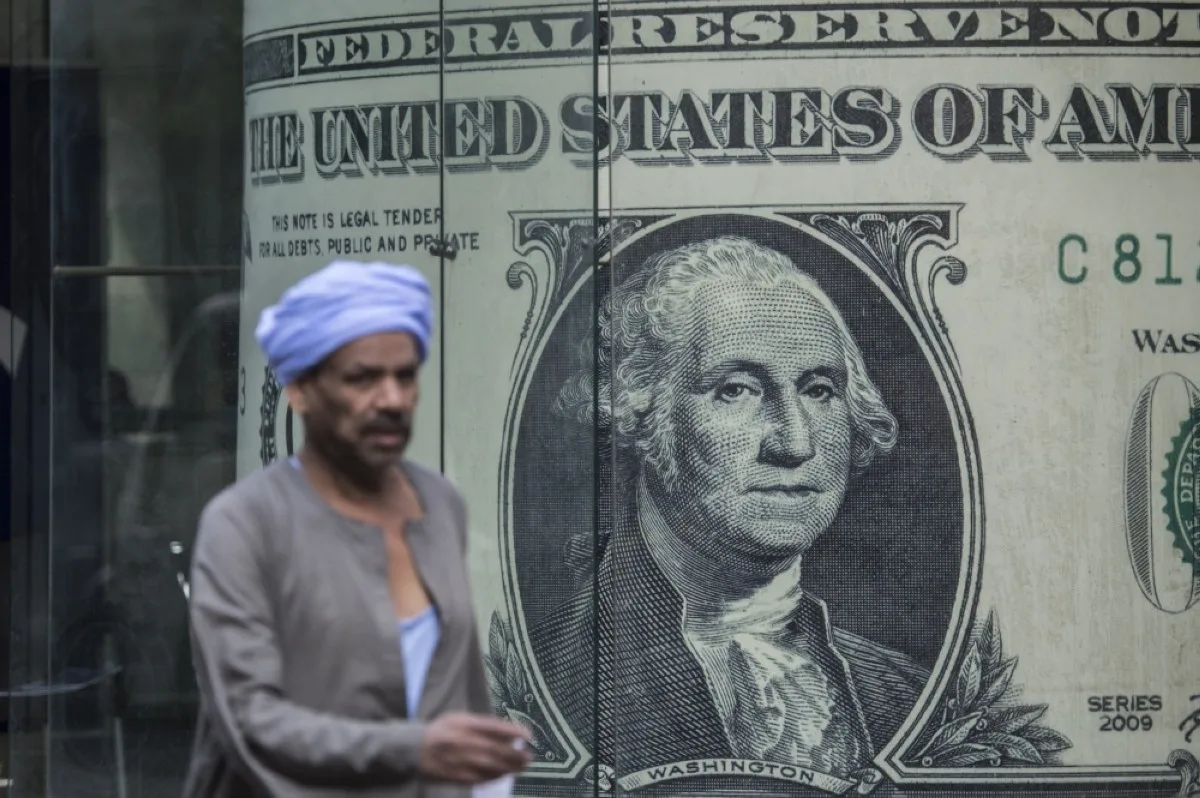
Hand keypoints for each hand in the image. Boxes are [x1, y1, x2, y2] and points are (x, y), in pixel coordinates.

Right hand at [418, 712, 532, 784]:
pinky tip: (505, 775)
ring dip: (509, 767)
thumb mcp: (459, 719)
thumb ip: (481, 724)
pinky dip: (494, 776)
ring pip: (489, 765)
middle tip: (529, 756)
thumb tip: (507, 732)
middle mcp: (461, 741)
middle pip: (494, 749)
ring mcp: (458, 760)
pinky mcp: (455, 776)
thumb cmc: (442, 731)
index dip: (512, 732)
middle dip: (514, 753)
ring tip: (522, 766)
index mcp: (462, 724)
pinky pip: (479, 778)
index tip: (528, 735)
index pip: (492, 727)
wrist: (414, 750)